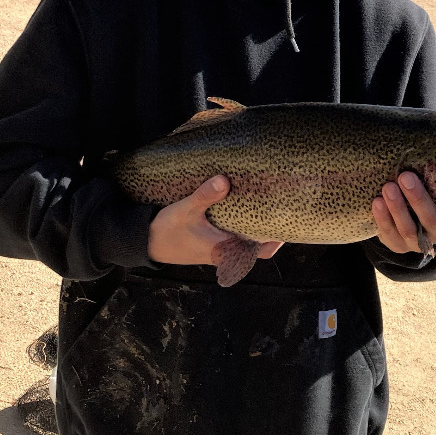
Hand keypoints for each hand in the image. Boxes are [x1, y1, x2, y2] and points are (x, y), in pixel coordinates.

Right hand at [147, 175, 282, 265]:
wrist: (145, 244)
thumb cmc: (166, 231)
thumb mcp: (185, 210)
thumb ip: (204, 196)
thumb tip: (224, 181)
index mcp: (225, 248)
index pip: (261, 250)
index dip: (278, 240)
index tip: (290, 222)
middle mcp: (225, 253)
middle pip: (259, 246)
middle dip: (271, 231)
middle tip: (283, 207)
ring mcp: (218, 250)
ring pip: (246, 242)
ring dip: (256, 229)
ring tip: (267, 206)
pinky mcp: (210, 245)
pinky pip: (234, 239)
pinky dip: (242, 228)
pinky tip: (242, 209)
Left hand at [373, 172, 435, 253]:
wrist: (407, 218)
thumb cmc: (426, 190)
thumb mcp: (435, 183)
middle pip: (433, 220)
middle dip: (418, 199)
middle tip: (406, 176)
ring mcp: (419, 241)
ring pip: (410, 229)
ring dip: (398, 207)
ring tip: (388, 186)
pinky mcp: (399, 246)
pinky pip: (390, 234)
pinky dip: (382, 218)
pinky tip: (377, 201)